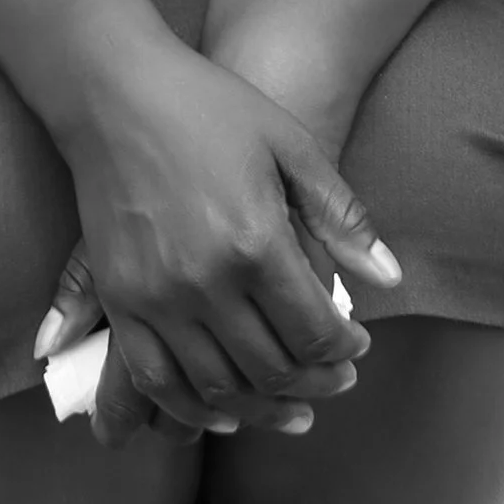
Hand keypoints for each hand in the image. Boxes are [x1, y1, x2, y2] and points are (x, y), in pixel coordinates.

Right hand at [43, 39, 400, 445]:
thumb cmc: (210, 108)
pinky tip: (221, 411)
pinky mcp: (119, 300)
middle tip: (335, 381)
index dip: (345, 351)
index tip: (357, 347)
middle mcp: (206, 282)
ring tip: (291, 408)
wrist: (114, 91)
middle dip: (314, 385)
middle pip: (272, 369)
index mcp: (257, 243)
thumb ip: (341, 216)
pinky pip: (155, 379)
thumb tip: (389, 279)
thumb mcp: (291, 145)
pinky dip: (191, 410)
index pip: (315, 332)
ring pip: (217, 388)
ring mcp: (156, 297)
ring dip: (261, 409)